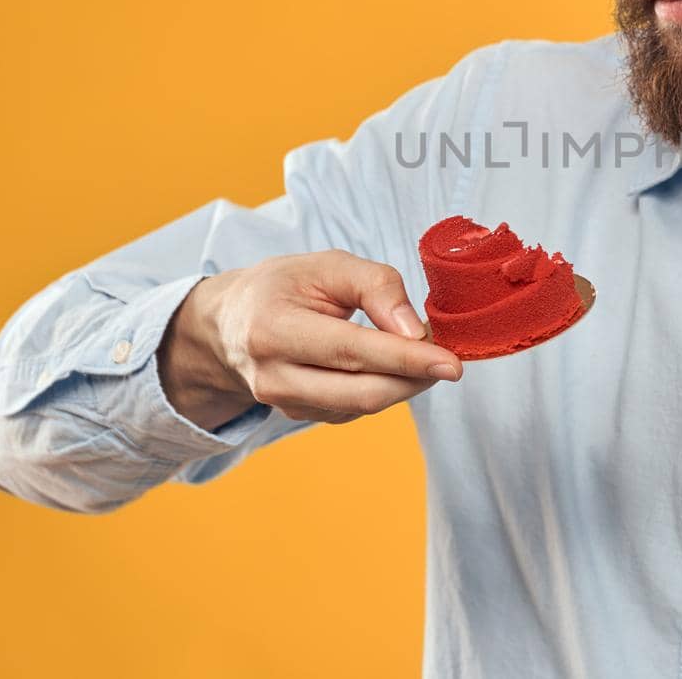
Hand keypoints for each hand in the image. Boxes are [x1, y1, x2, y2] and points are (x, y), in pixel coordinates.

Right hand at [157, 249, 460, 430]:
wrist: (229, 323)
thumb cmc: (284, 286)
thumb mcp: (328, 265)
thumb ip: (377, 287)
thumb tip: (416, 332)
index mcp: (272, 329)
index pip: (352, 351)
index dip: (407, 359)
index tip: (452, 363)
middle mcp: (272, 376)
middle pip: (362, 392)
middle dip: (415, 378)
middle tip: (448, 358)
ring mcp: (283, 403)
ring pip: (363, 406)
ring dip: (404, 384)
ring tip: (420, 353)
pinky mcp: (298, 416)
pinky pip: (355, 409)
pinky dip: (385, 389)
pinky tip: (392, 367)